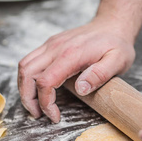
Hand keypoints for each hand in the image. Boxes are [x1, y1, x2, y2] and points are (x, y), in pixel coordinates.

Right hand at [18, 18, 135, 121]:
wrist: (113, 24)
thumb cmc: (117, 44)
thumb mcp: (117, 61)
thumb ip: (99, 74)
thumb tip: (80, 89)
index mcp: (71, 54)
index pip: (45, 81)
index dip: (45, 102)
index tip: (55, 116)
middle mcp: (56, 47)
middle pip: (27, 73)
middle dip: (28, 98)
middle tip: (38, 115)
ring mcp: (51, 44)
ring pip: (24, 66)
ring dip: (24, 88)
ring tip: (35, 105)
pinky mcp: (50, 44)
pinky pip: (30, 60)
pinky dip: (28, 77)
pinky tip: (38, 89)